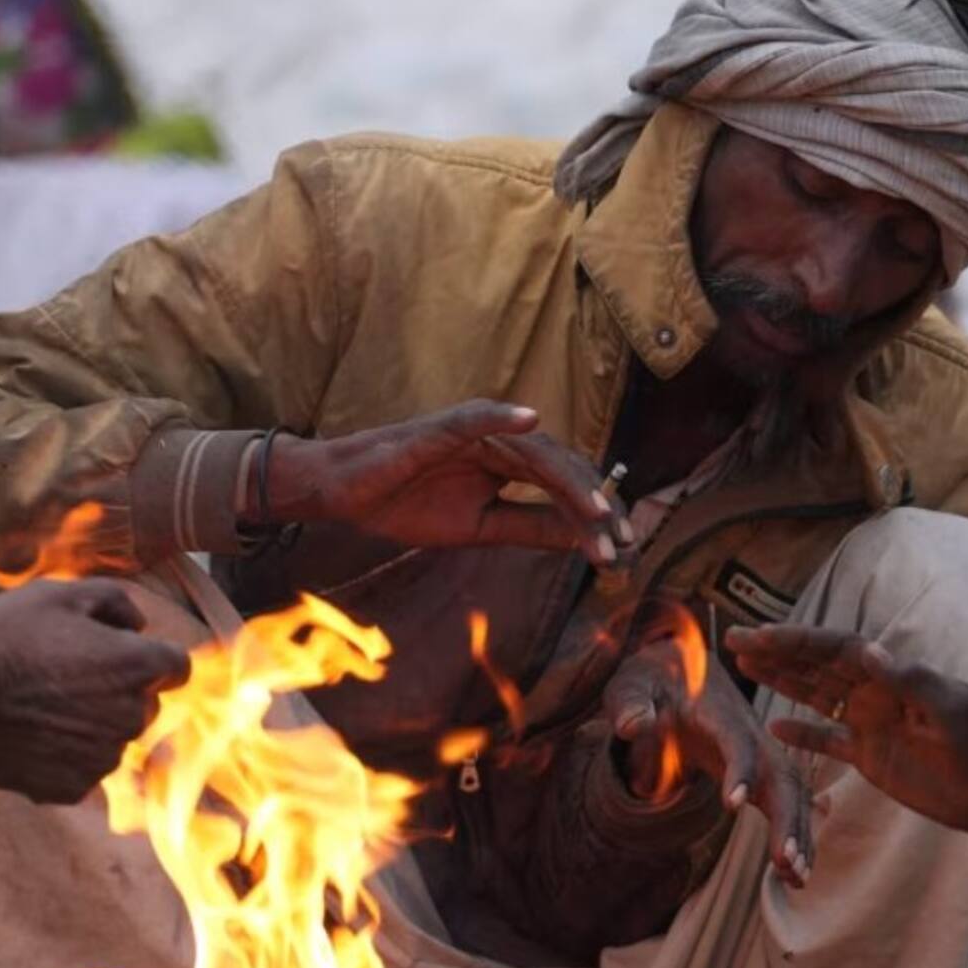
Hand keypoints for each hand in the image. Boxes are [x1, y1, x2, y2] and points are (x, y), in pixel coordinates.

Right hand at [0, 580, 190, 803]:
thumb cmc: (4, 636)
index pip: (177, 666)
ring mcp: (101, 757)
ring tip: (42, 709)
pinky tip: (30, 739)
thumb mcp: (62, 593)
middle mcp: (130, 716)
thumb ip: (115, 601)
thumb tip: (139, 623)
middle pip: (145, 705)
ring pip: (113, 740)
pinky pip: (82, 772)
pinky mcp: (69, 788)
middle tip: (66, 680)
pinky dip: (63, 759)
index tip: (118, 656)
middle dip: (119, 693)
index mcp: (138, 666)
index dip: (150, 658)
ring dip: (91, 727)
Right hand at [259, 400, 632, 566]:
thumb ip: (529, 526)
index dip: (595, 515)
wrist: (346, 495)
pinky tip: (532, 421)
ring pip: (535, 452)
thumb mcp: (479, 528)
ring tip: (599, 511)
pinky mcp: (440, 427)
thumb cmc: (407, 504)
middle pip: (562, 469)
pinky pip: (475, 418)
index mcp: (511, 464)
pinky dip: (503, 416)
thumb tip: (580, 538)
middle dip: (595, 505)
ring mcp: (474, 432)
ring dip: (569, 480)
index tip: (620, 551)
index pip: (565, 486)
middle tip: (621, 541)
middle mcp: (502, 442)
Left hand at [604, 610, 813, 885]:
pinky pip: (786, 801)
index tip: (734, 805)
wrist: (677, 667)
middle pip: (780, 772)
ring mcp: (759, 751)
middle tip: (787, 862)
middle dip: (788, 816)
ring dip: (798, 831)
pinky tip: (794, 874)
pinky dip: (795, 833)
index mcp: (719, 712)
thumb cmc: (651, 680)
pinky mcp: (758, 769)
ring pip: (791, 791)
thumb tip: (633, 725)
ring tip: (795, 878)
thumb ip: (630, 703)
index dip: (740, 769)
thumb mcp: (632, 684)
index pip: (736, 741)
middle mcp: (751, 732)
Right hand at [726, 625, 967, 834]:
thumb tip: (867, 649)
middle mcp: (876, 693)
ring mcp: (871, 724)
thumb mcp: (952, 711)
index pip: (835, 649)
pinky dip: (802, 733)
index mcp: (893, 675)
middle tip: (733, 639)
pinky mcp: (872, 758)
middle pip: (817, 665)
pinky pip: (828, 740)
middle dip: (776, 651)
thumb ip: (909, 681)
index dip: (796, 640)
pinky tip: (773, 723)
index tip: (758, 634)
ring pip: (816, 696)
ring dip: (782, 680)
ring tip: (745, 665)